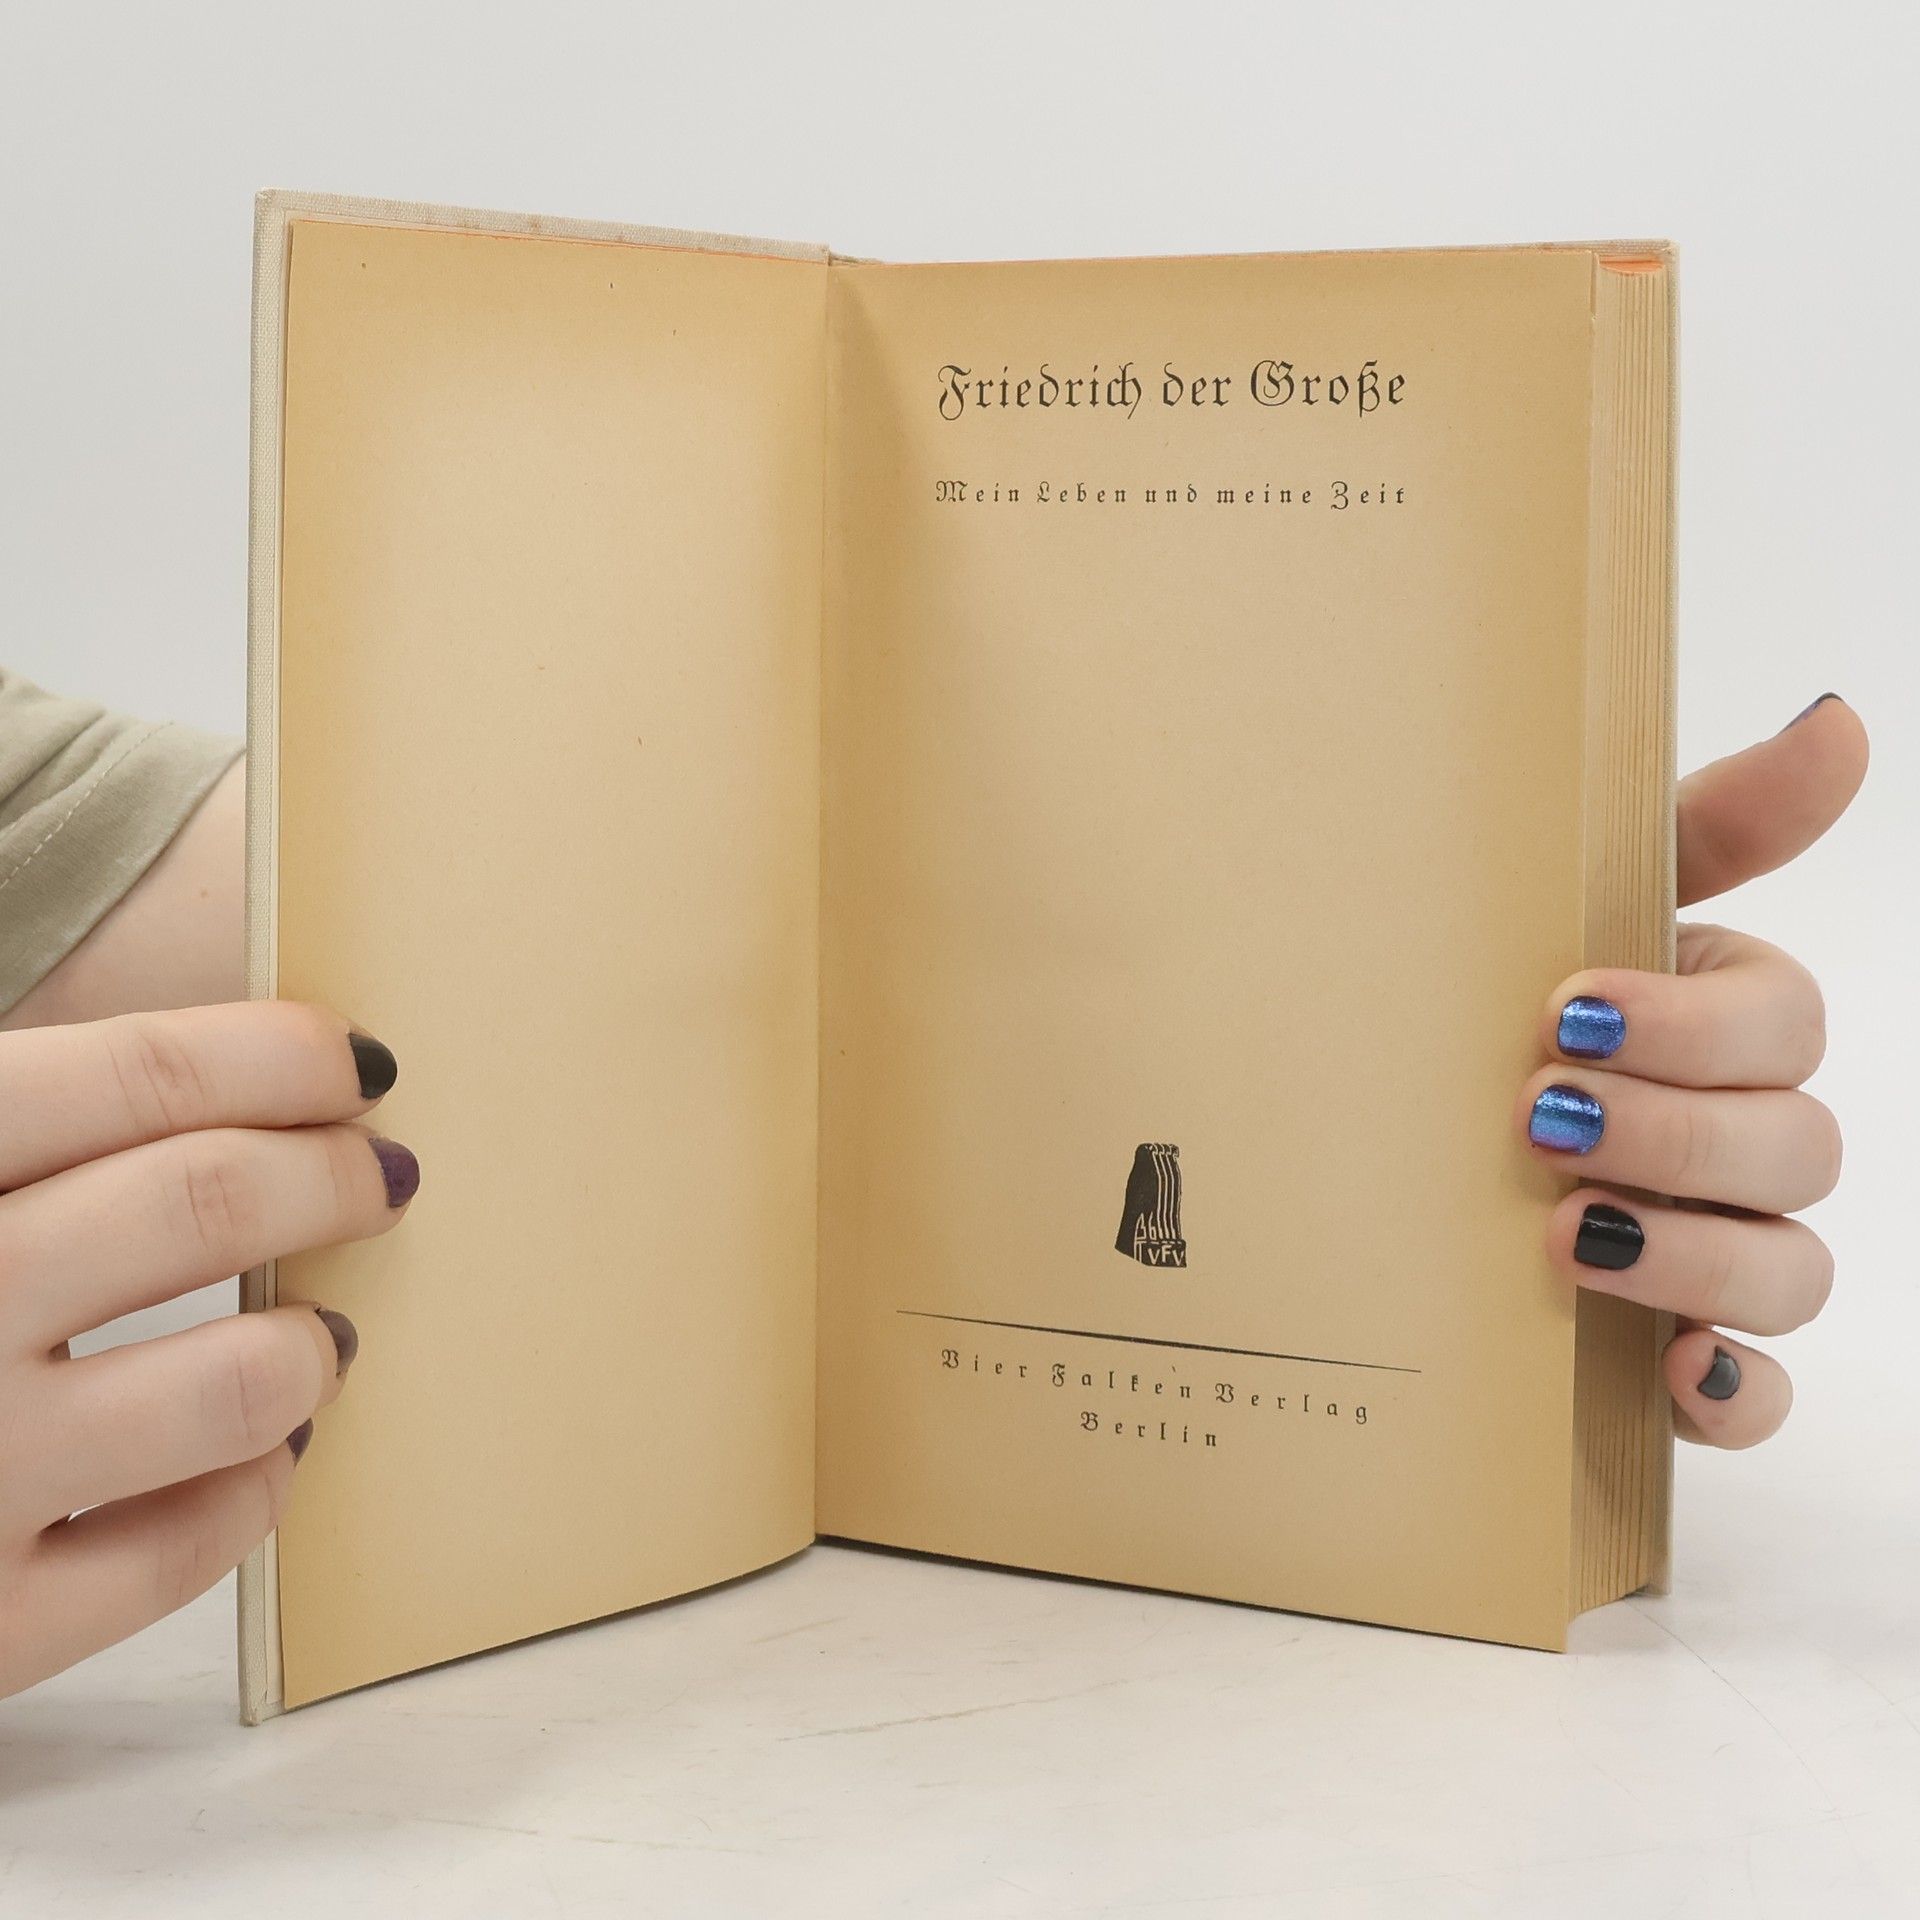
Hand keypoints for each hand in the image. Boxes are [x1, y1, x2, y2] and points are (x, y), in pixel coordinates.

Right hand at [0, 1004, 416, 1697]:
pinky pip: (187, 1549)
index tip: (360, 1065)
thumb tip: (222, 1083)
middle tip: (377, 1174)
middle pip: (204, 1203)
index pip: (137, 1076)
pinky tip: (265, 1452)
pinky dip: (256, 1486)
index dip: (281, 1058)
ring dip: (310, 1342)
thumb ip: (12, 1134)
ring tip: (322, 1329)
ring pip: (235, 1379)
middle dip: (329, 1176)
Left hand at [1517, 694, 1868, 1447]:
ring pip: (1789, 1270)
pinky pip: (1755, 1397)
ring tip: (1564, 1236)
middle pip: (1795, 1147)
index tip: (1564, 1011)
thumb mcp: (1562, 899)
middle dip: (1675, 1133)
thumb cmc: (1482, 1001)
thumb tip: (1844, 715)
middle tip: (1540, 1120)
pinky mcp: (1677, 1356)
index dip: (1695, 1023)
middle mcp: (1735, 1139)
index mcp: (1716, 1023)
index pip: (1784, 1021)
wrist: (1359, 1136)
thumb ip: (1707, 823)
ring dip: (1692, 1256)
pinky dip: (1728, 1393)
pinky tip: (1669, 1375)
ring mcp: (1717, 1253)